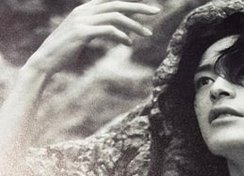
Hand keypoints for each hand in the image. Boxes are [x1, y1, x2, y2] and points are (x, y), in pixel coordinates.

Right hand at [27, 0, 160, 75]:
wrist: (46, 60)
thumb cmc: (67, 52)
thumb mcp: (87, 37)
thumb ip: (103, 31)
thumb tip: (125, 35)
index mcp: (85, 9)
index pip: (112, 1)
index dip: (131, 4)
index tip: (148, 10)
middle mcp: (84, 10)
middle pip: (117, 4)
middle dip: (139, 8)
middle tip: (156, 12)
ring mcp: (83, 20)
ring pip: (115, 16)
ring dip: (134, 25)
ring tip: (148, 34)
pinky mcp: (82, 33)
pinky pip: (108, 30)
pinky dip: (121, 35)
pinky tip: (129, 43)